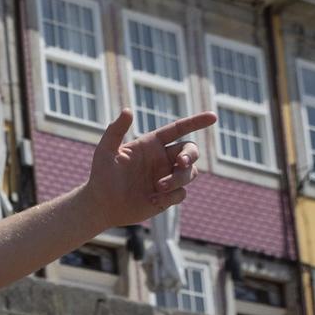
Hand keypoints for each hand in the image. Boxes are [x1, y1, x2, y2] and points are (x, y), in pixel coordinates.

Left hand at [80, 110, 214, 229]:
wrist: (102, 205)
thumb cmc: (101, 176)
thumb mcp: (105, 151)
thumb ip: (115, 130)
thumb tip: (128, 110)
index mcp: (152, 144)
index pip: (179, 129)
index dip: (196, 122)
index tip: (212, 117)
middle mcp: (163, 159)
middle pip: (191, 151)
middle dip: (190, 155)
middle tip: (180, 163)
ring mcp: (167, 177)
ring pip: (190, 173)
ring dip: (178, 179)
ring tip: (158, 188)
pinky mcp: (168, 196)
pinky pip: (181, 194)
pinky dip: (170, 196)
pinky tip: (151, 200)